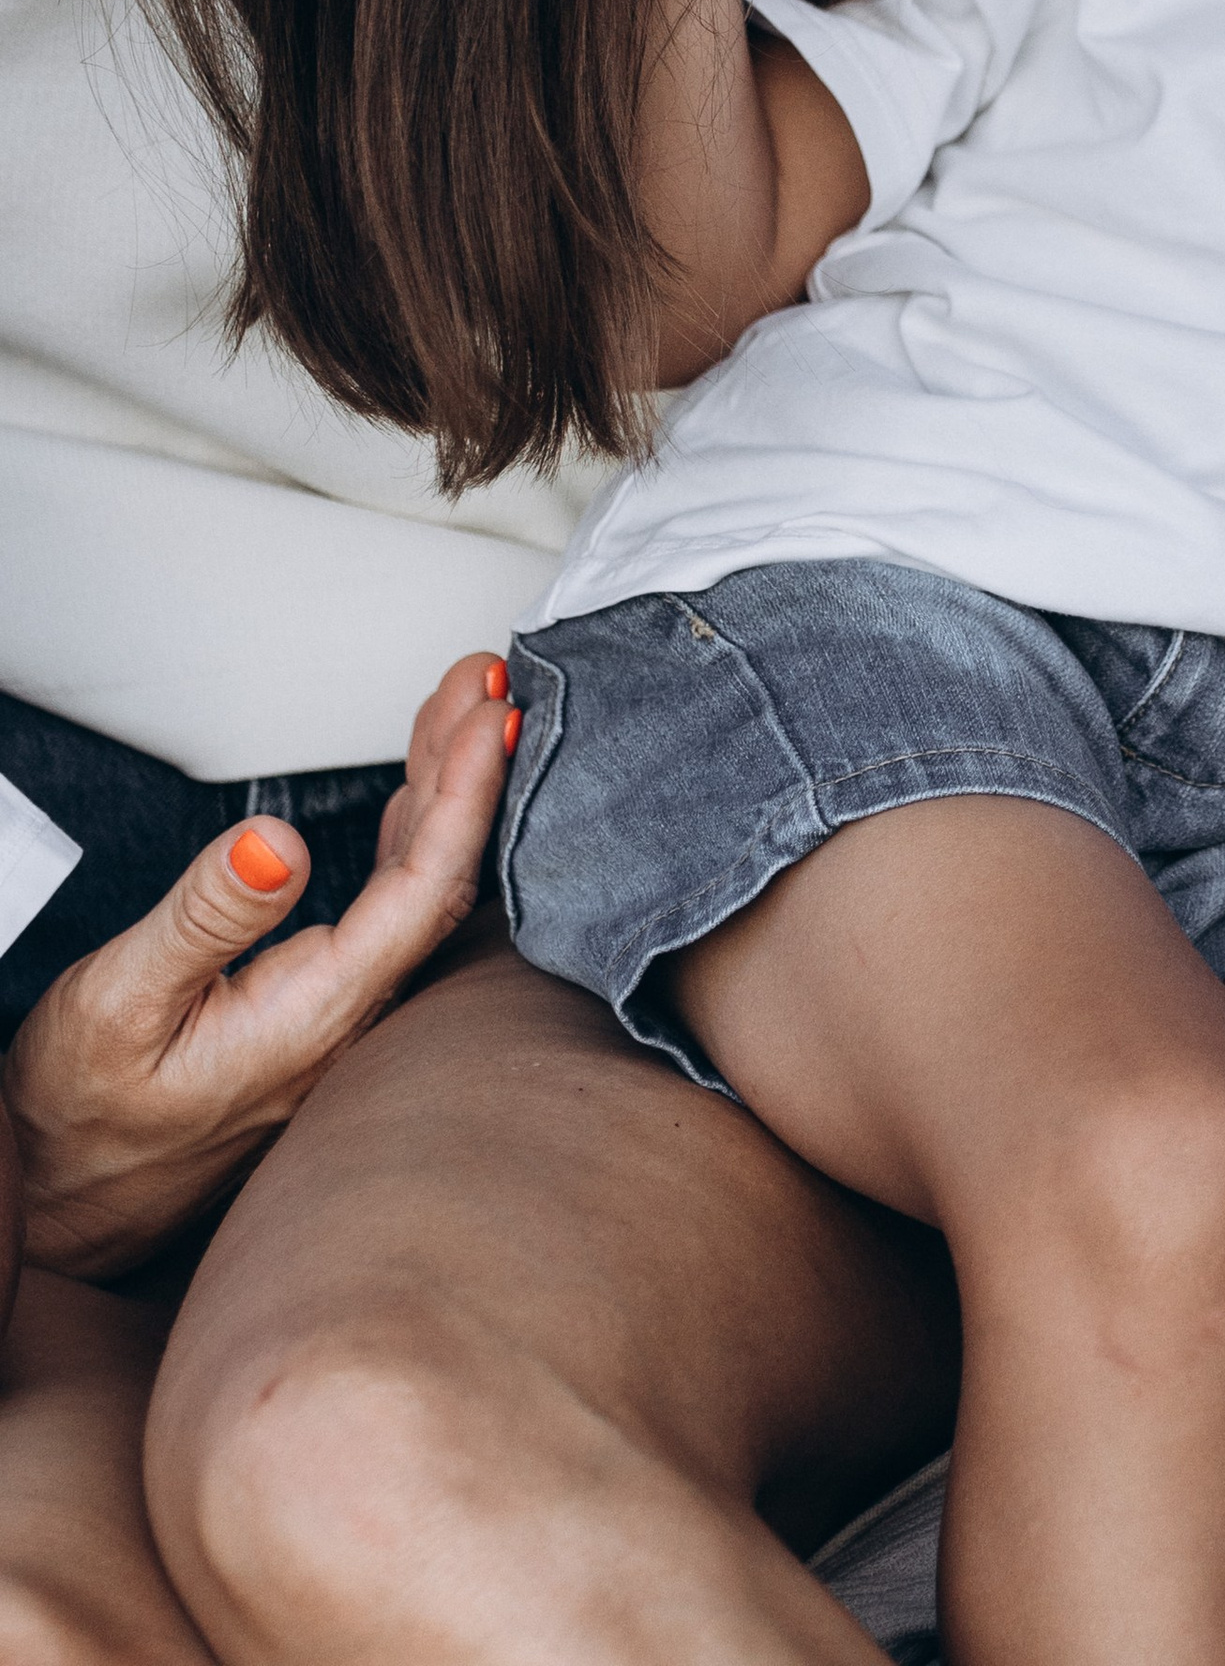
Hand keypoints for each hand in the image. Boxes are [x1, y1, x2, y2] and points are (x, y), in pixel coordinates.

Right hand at [0, 650, 514, 1278]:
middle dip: (471, 772)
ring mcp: (339, 1024)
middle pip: (440, 882)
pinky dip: (409, 839)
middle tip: (487, 682)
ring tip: (459, 713)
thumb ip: (203, 919)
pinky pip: (388, 916)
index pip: (423, 889)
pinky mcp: (317, 1020)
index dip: (469, 794)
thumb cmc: (80, 1117)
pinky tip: (415, 800)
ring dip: (443, 797)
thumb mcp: (118, 1002)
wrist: (62, 1208)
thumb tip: (279, 842)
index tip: (495, 713)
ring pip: (419, 895)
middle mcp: (348, 1024)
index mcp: (314, 1017)